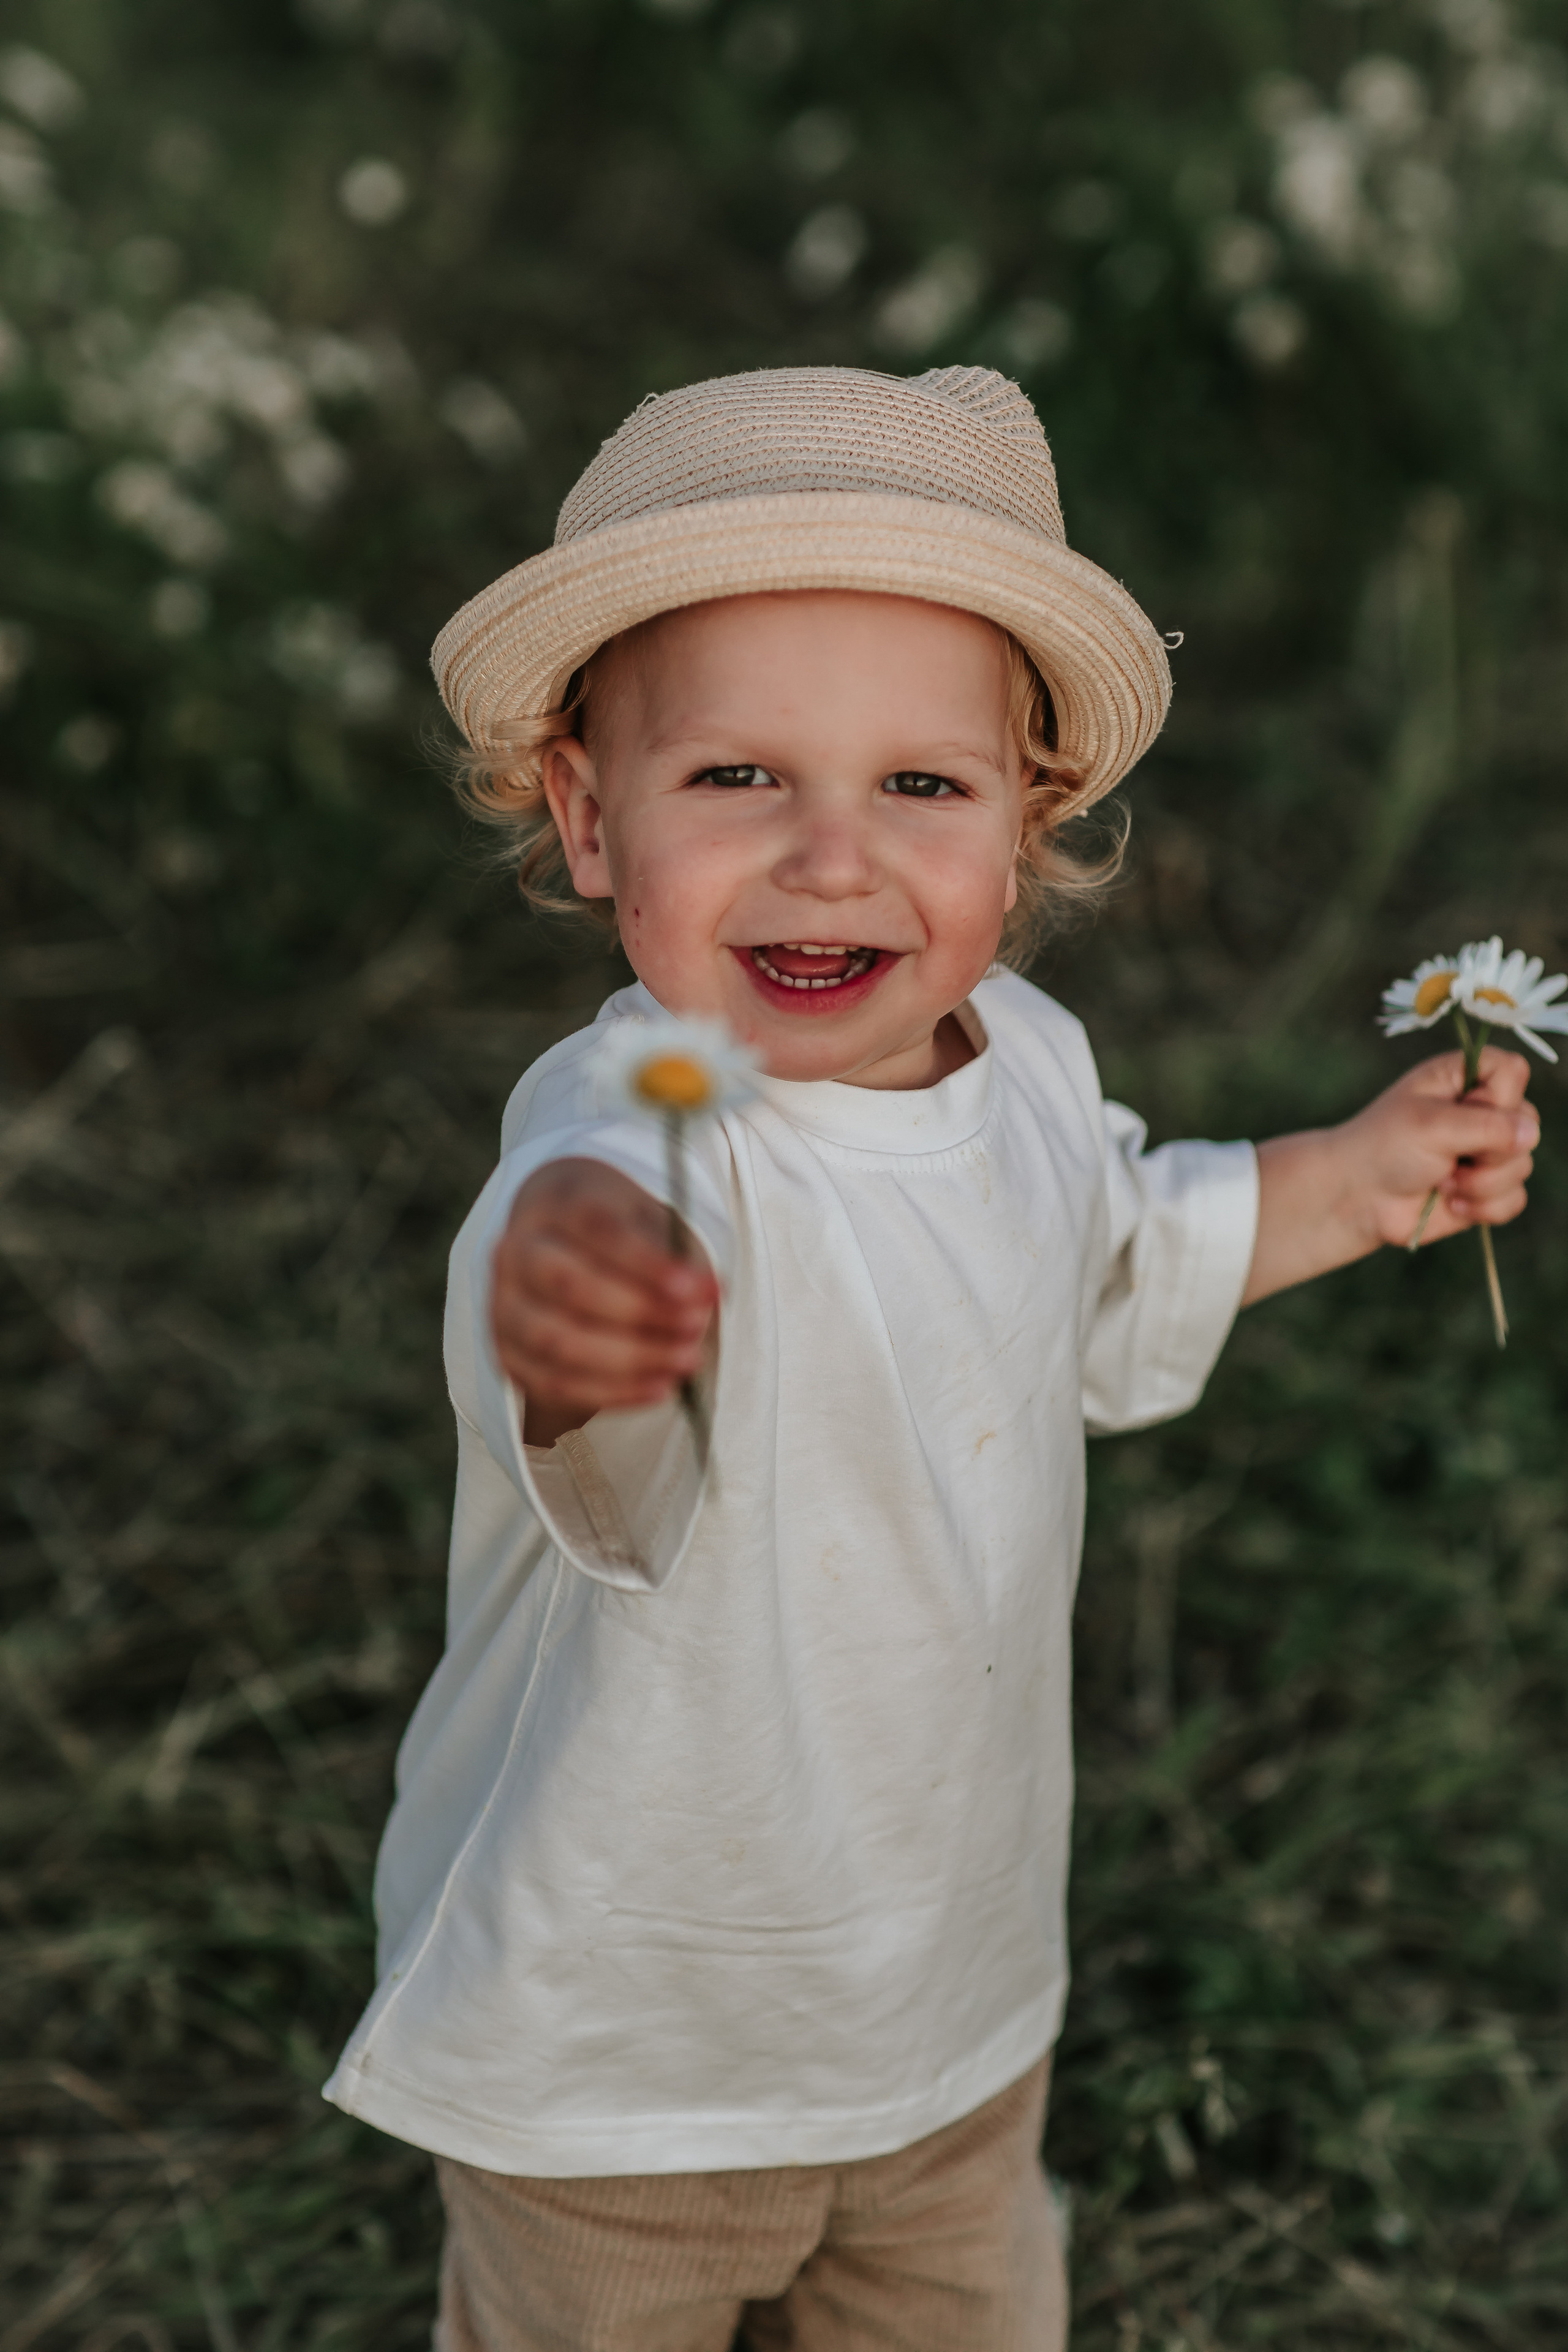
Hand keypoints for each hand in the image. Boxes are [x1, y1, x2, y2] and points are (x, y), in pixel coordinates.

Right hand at [491, 1158, 718, 1446]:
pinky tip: (659, 1387)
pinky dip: (612, 1391)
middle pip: (570, 1285)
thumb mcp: (643, 1219)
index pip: (596, 1227)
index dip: (647, 1261)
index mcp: (552, 1204)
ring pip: (557, 1340)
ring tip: (686, 1360)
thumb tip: (707, 1293)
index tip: (697, 1287)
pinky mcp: (509, 1354)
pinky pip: (555, 1383)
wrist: (557, 1247)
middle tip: (695, 1324)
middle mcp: (516, 1252)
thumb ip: (671, 1252)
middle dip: (641, 1311)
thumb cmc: (613, 1234)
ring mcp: (504, 1306)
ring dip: (630, 1358)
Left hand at [1243, 1047, 1539, 1306]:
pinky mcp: (1485, 1190)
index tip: (1463, 1111)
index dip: (1497, 1097)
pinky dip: (1485, 1208)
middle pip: (1527, 1123)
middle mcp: (1480, 1112)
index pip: (1513, 1071)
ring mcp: (1485, 1152)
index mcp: (1463, 1079)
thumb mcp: (1431, 1125)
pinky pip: (1515, 1199)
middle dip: (1489, 1150)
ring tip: (1441, 1182)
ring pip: (1522, 1166)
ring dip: (1481, 1183)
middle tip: (1449, 1156)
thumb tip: (1531, 1134)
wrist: (1356, 1199)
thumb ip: (1486, 1126)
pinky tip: (1451, 1204)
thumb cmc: (1383, 1148)